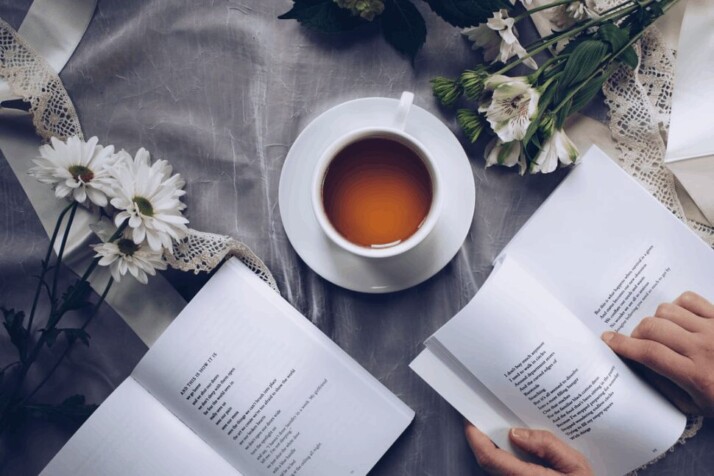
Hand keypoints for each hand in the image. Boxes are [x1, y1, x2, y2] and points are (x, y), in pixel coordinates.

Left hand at [465, 423, 592, 474]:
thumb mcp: (575, 465)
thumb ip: (547, 446)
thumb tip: (516, 432)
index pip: (488, 456)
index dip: (474, 436)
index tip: (469, 418)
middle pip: (487, 459)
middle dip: (481, 436)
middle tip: (482, 414)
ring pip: (495, 464)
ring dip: (492, 445)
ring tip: (498, 423)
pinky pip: (504, 468)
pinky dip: (503, 453)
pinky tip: (513, 442)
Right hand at [602, 291, 713, 415]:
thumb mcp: (694, 406)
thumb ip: (663, 385)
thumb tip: (635, 364)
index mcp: (696, 375)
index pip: (649, 353)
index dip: (622, 344)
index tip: (608, 340)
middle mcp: (704, 348)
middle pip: (652, 328)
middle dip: (636, 334)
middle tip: (637, 343)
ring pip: (666, 311)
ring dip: (657, 321)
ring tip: (662, 334)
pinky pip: (689, 299)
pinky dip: (677, 307)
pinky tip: (679, 320)